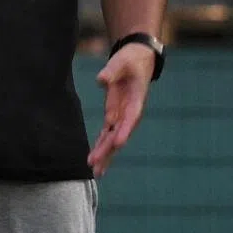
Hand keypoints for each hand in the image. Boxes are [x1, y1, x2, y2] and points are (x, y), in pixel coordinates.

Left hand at [88, 43, 156, 176]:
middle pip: (118, 135)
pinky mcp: (114, 114)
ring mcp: (122, 116)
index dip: (124, 132)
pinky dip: (101, 145)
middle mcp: (130, 114)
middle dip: (107, 151)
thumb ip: (111, 70)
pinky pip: (107, 133)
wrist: (138, 60)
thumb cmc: (131, 60)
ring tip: (94, 172)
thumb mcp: (122, 61)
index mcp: (136, 102)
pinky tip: (94, 159)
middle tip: (95, 166)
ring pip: (112, 138)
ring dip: (103, 154)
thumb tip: (100, 79)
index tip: (117, 144)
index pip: (130, 119)